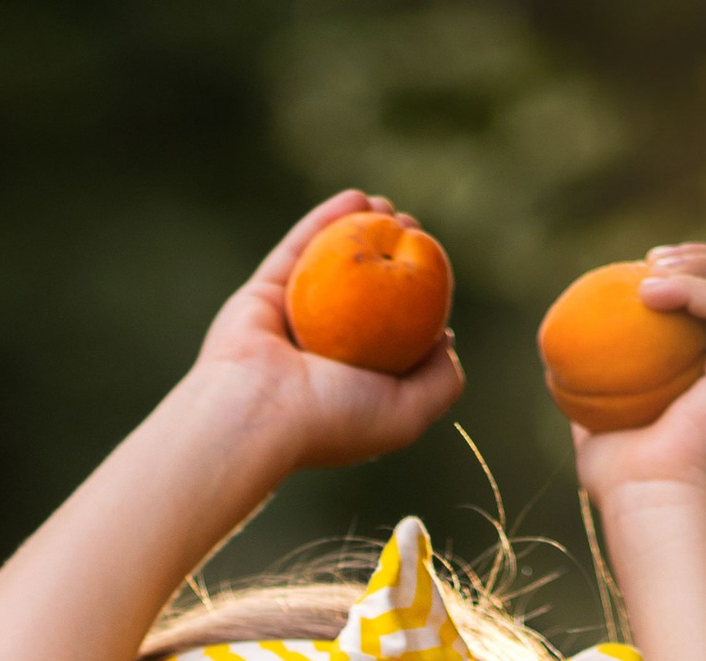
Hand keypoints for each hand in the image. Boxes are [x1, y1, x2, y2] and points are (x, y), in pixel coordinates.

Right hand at [194, 191, 464, 478]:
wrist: (257, 413)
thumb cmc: (333, 418)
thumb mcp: (408, 414)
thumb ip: (440, 384)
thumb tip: (447, 339)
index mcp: (349, 382)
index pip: (390, 332)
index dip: (417, 295)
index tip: (434, 268)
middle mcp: (319, 352)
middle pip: (363, 290)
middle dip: (392, 252)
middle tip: (412, 228)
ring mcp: (288, 323)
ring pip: (329, 266)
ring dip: (361, 229)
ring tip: (388, 206)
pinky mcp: (262, 296)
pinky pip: (297, 249)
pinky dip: (324, 220)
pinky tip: (356, 197)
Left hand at [569, 245, 705, 507]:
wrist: (651, 512)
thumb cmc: (624, 487)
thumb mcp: (601, 429)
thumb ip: (597, 394)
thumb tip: (562, 364)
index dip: (693, 281)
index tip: (644, 274)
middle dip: (703, 262)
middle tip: (650, 260)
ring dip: (700, 265)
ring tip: (650, 266)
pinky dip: (691, 289)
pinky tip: (646, 291)